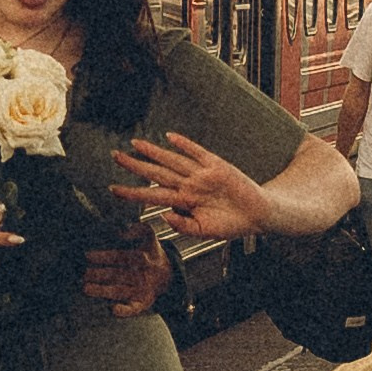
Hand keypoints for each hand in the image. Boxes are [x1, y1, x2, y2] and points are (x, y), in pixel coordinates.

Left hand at [82, 231, 170, 316]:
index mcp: (141, 257)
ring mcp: (141, 290)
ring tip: (85, 288)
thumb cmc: (150, 254)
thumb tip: (121, 232)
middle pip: (116, 275)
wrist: (167, 275)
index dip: (102, 256)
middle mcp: (141, 274)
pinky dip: (125, 311)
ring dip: (103, 291)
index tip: (87, 256)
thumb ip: (137, 229)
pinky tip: (114, 310)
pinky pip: (133, 308)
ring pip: (120, 291)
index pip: (119, 256)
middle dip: (97, 274)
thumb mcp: (148, 236)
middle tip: (81, 274)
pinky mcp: (142, 303)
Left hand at [112, 129, 272, 238]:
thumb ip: (183, 226)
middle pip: (157, 173)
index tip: (113, 189)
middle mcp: (189, 186)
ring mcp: (201, 174)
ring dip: (154, 152)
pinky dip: (184, 145)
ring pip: (172, 160)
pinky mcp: (217, 165)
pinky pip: (197, 153)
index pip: (152, 195)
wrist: (258, 216)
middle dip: (135, 165)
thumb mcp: (204, 233)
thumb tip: (163, 216)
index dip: (133, 192)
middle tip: (115, 156)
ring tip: (134, 144)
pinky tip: (169, 137)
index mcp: (183, 202)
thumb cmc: (231, 225)